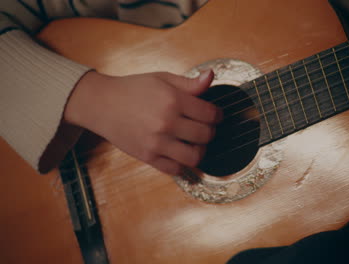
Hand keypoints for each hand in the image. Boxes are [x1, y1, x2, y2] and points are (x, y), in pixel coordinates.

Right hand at [64, 70, 221, 174]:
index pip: (210, 114)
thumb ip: (189, 83)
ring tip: (195, 143)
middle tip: (205, 127)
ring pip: (195, 156)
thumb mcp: (162, 79)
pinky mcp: (147, 157)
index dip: (218, 115)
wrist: (101, 104)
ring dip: (200, 150)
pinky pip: (176, 169)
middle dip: (210, 131)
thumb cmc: (132, 89)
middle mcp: (166, 123)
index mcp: (173, 101)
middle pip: (206, 135)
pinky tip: (180, 153)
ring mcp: (157, 143)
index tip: (216, 115)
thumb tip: (211, 76)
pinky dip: (183, 164)